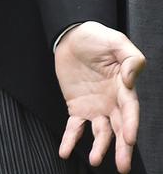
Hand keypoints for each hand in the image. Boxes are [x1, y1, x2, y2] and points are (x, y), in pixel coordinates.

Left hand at [55, 21, 144, 170]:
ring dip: (99, 147)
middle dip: (122, 148)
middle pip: (119, 129)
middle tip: (123, 167)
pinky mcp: (77, 107)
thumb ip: (131, 60)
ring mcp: (95, 107)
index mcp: (124, 89)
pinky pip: (74, 127)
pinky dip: (70, 139)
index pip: (130, 111)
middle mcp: (112, 102)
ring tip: (94, 160)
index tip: (129, 139)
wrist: (72, 36)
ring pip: (100, 132)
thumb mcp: (117, 42)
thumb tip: (131, 81)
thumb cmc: (98, 38)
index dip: (130, 126)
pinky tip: (65, 151)